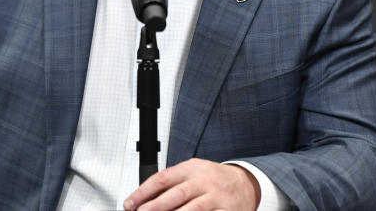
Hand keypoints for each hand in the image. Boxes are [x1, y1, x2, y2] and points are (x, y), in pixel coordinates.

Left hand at [123, 158, 259, 210]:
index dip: (144, 191)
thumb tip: (145, 199)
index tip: (130, 203)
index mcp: (192, 168)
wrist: (246, 183)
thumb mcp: (193, 173)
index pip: (163, 178)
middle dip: (156, 206)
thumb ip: (173, 183)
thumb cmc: (214, 179)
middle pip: (177, 193)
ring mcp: (217, 197)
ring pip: (194, 209)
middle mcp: (205, 181)